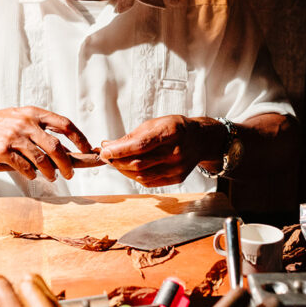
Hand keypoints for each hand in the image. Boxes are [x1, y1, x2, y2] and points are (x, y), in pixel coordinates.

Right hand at [0, 106, 91, 180]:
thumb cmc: (2, 123)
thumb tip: (67, 149)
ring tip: (52, 178)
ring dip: (50, 172)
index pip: (65, 124)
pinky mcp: (3, 150)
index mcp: (35, 113)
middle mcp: (26, 123)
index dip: (80, 138)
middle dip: (66, 164)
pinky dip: (31, 174)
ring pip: (41, 160)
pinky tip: (33, 176)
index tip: (88, 150)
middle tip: (70, 174)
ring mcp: (14, 136)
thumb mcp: (23, 117)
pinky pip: (23, 166)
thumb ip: (42, 128)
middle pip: (56, 147)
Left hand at [98, 115, 225, 187]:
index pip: (141, 145)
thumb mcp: (155, 124)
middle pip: (139, 163)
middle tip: (106, 156)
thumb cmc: (175, 128)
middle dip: (117, 161)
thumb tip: (107, 146)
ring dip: (123, 171)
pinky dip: (135, 177)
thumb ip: (131, 136)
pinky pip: (149, 182)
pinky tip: (129, 169)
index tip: (104, 151)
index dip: (120, 150)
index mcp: (171, 132)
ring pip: (142, 176)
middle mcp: (176, 152)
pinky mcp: (177, 178)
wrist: (201, 140)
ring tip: (115, 162)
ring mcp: (178, 168)